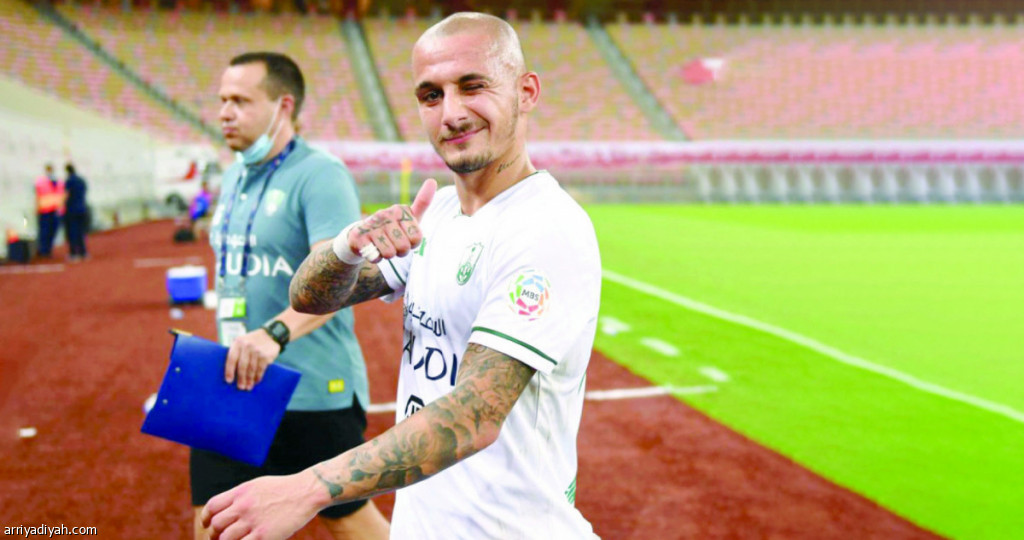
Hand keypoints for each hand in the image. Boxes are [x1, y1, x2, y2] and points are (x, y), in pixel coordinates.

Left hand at [201, 473, 320, 539]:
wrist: (306, 492)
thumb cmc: (284, 489)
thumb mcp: (258, 485)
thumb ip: (240, 497)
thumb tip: (226, 509)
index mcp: (241, 492)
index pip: (212, 506)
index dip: (206, 518)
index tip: (207, 525)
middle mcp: (243, 506)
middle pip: (216, 524)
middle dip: (214, 534)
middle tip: (219, 539)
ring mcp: (253, 521)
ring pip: (225, 538)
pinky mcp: (264, 535)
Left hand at [226, 328, 280, 390]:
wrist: (270, 335)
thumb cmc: (252, 341)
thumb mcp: (242, 342)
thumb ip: (236, 352)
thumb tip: (230, 372)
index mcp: (238, 343)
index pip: (231, 358)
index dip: (229, 371)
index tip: (229, 381)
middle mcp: (247, 346)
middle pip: (242, 366)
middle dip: (241, 378)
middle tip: (241, 387)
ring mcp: (257, 351)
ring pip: (251, 369)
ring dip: (250, 380)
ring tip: (248, 387)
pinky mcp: (266, 355)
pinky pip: (260, 369)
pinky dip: (258, 376)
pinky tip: (256, 381)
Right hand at [347, 179, 435, 262]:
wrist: (362, 235)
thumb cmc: (392, 228)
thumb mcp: (409, 217)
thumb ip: (422, 202)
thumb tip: (432, 180)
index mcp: (400, 210)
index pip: (417, 238)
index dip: (413, 244)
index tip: (405, 237)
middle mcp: (386, 214)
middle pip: (404, 247)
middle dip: (400, 251)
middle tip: (393, 244)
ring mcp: (371, 224)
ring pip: (389, 253)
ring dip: (387, 255)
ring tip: (382, 246)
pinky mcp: (359, 236)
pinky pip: (375, 257)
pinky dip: (376, 258)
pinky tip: (372, 249)